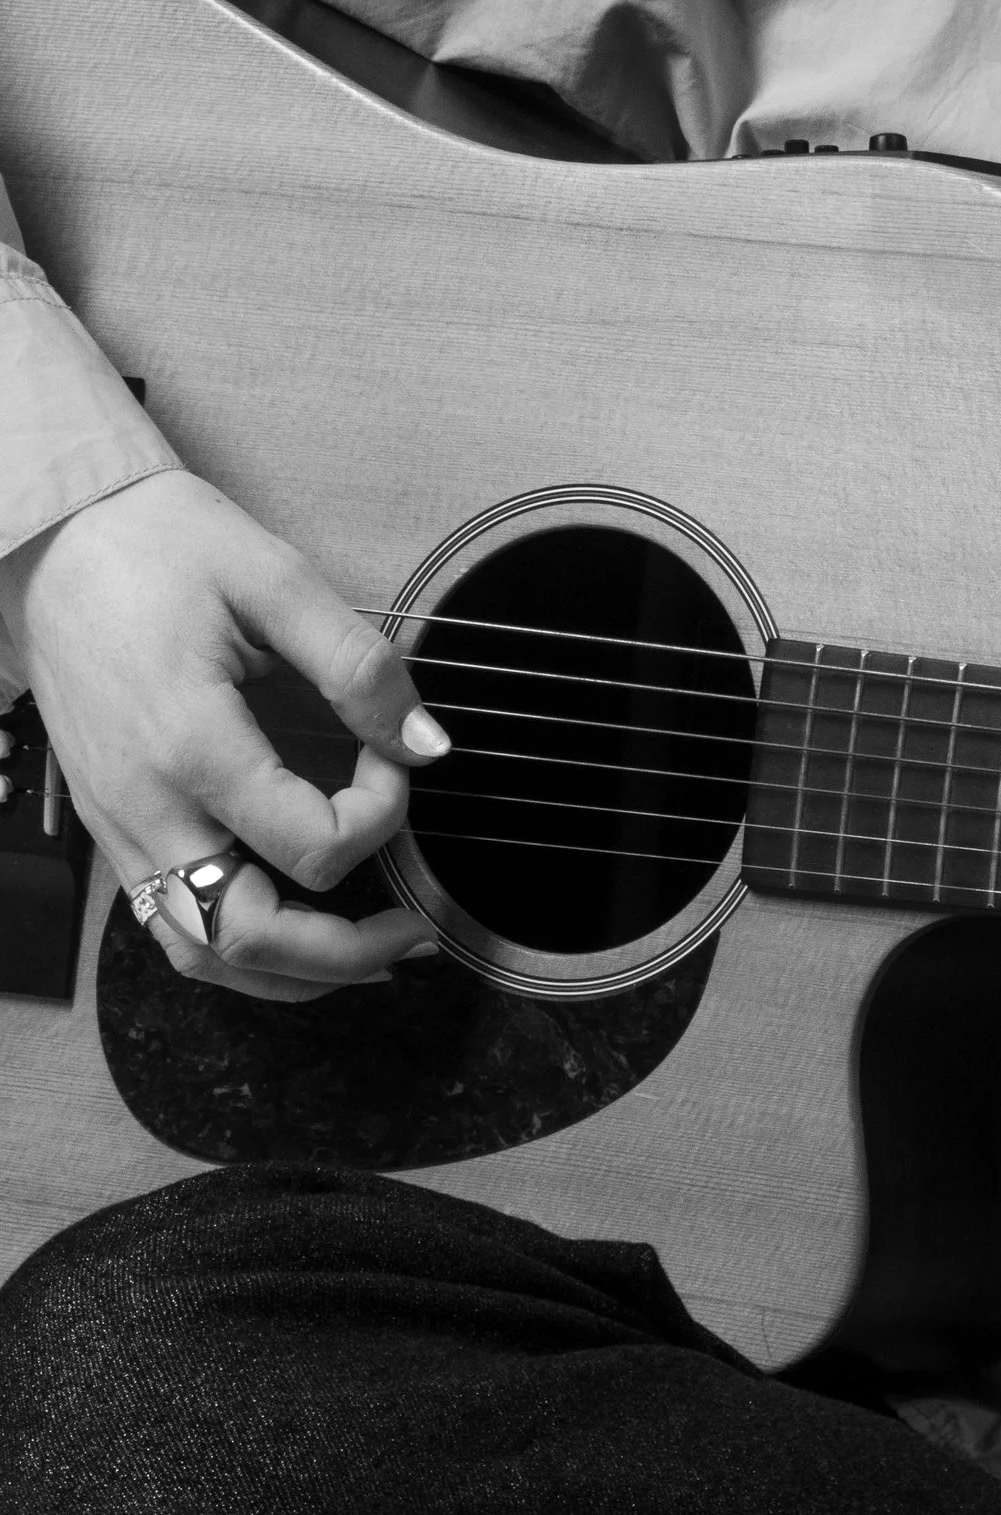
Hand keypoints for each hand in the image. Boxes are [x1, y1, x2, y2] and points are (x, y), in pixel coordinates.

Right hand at [5, 470, 448, 1002]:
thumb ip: (358, 666)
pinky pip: (170, 924)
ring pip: (201, 954)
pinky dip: (236, 949)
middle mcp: (146, 808)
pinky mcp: (112, 827)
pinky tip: (291, 926)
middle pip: (247, 938)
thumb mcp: (274, 578)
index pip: (312, 843)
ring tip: (367, 950)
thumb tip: (429, 744)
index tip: (397, 753)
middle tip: (414, 926)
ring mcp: (120, 827)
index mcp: (191, 746)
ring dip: (291, 971)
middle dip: (344, 952)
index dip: (382, 812)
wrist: (57, 542)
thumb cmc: (160, 548)